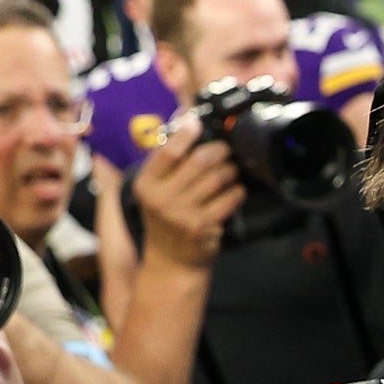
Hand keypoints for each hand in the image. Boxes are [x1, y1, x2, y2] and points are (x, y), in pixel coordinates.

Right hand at [135, 122, 244, 269]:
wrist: (171, 262)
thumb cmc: (165, 219)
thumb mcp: (154, 191)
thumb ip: (166, 162)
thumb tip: (186, 121)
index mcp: (146, 185)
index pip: (168, 151)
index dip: (186, 133)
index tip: (197, 123)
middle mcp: (161, 199)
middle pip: (198, 161)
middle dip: (218, 151)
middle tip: (224, 150)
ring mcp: (183, 215)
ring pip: (217, 178)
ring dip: (230, 170)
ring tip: (231, 170)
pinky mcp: (204, 227)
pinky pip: (229, 199)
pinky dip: (237, 190)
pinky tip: (235, 190)